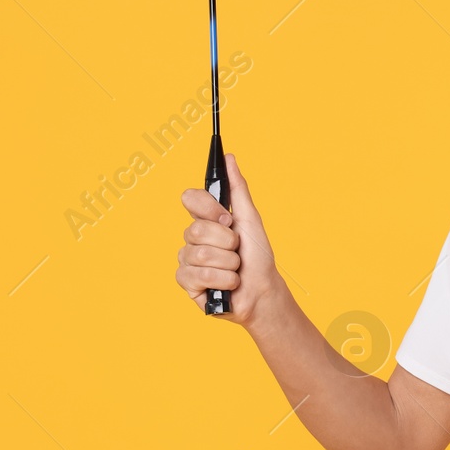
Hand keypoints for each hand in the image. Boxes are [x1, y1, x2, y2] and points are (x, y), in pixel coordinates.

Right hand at [176, 153, 287, 329]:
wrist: (263, 291)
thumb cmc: (258, 256)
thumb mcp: (250, 219)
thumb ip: (238, 189)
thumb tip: (229, 158)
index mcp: (206, 220)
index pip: (190, 199)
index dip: (209, 208)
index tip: (227, 218)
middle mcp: (193, 238)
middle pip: (197, 230)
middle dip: (227, 243)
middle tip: (237, 250)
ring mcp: (187, 260)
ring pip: (201, 254)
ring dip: (228, 264)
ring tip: (235, 270)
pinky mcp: (186, 282)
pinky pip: (197, 275)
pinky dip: (222, 280)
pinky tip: (226, 284)